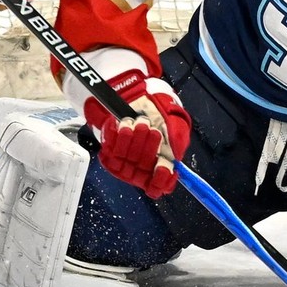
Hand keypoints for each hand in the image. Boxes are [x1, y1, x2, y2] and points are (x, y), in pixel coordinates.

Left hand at [83, 70, 191, 197]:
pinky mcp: (108, 151)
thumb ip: (178, 144)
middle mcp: (139, 169)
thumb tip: (175, 159)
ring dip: (135, 139)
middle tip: (155, 132)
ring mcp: (123, 162)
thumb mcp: (177, 127)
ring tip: (141, 123)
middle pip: (142, 169)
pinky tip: (127, 123)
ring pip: (127, 159)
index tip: (163, 167)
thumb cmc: (160, 115)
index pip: (157, 187)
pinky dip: (119, 135)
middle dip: (150, 148)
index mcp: (158, 169)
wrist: (141, 99)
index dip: (160, 180)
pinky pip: (111, 149)